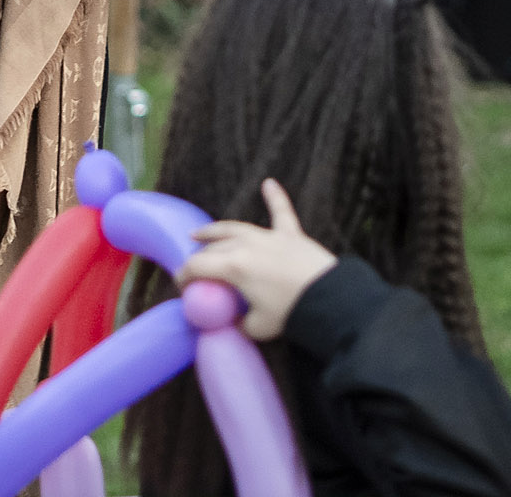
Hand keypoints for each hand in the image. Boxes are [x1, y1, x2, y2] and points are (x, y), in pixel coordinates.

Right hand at [181, 180, 337, 342]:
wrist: (329, 298)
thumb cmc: (290, 313)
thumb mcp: (257, 327)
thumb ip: (239, 323)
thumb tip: (231, 322)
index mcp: (234, 266)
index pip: (198, 266)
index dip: (184, 276)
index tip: (182, 287)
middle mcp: (246, 245)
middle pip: (214, 247)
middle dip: (200, 259)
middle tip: (194, 271)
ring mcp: (268, 237)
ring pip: (235, 228)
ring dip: (216, 230)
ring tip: (200, 234)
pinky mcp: (291, 235)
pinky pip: (281, 211)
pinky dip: (275, 197)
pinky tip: (269, 183)